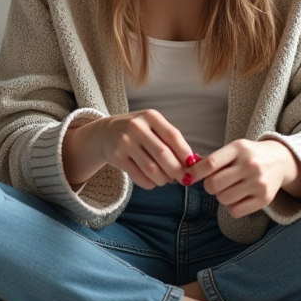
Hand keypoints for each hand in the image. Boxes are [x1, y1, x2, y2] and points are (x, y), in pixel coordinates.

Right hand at [64, 110, 192, 189]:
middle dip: (177, 171)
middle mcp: (136, 127)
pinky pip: (138, 176)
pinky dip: (150, 184)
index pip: (173, 136)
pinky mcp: (116, 156)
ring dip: (163, 179)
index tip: (193, 166)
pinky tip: (153, 182)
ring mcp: (124, 142)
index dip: (186, 154)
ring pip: (151, 169)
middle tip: (183, 179)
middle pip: (163, 155)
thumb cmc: (138, 131)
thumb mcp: (153, 126)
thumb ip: (172, 140)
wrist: (105, 132)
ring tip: (166, 180)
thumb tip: (196, 160)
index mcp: (150, 117)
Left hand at [187, 140, 300, 217]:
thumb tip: (187, 172)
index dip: (194, 173)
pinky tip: (239, 197)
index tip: (188, 178)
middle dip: (210, 186)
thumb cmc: (249, 156)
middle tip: (216, 183)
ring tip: (230, 188)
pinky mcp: (265, 199)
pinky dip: (232, 207)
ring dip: (222, 196)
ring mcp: (259, 182)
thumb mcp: (234, 149)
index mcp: (239, 148)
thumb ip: (213, 160)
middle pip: (214, 184)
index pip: (210, 164)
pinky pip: (235, 211)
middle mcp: (250, 165)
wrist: (280, 161)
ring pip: (223, 199)